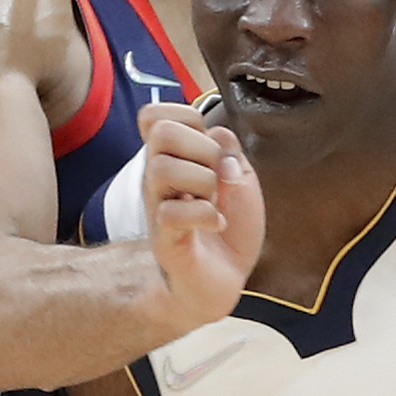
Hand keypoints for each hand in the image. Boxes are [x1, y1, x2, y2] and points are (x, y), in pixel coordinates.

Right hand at [140, 103, 262, 328]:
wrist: (223, 280)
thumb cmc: (227, 229)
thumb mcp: (240, 180)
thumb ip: (231, 151)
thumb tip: (218, 134)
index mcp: (176, 158)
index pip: (155, 115)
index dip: (185, 115)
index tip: (208, 142)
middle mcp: (159, 178)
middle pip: (160, 132)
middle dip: (202, 147)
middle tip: (217, 175)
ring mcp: (159, 207)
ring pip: (162, 168)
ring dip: (203, 180)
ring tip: (215, 201)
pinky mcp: (165, 239)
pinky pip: (172, 213)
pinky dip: (206, 215)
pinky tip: (217, 223)